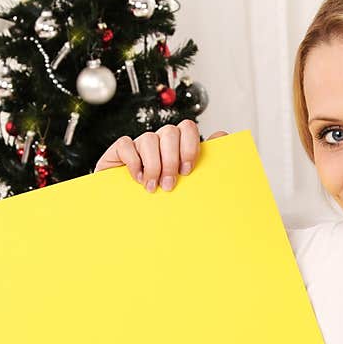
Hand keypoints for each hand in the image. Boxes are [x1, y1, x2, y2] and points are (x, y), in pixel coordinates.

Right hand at [94, 121, 228, 191]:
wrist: (129, 214)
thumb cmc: (162, 198)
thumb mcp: (187, 185)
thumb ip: (204, 164)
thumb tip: (222, 135)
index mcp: (177, 146)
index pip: (187, 129)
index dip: (190, 146)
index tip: (187, 170)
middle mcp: (159, 142)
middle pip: (170, 133)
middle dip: (171, 160)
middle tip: (169, 185)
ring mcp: (139, 145)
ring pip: (149, 139)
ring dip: (153, 165)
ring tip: (152, 187)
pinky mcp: (119, 150)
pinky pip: (126, 144)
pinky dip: (133, 162)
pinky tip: (137, 178)